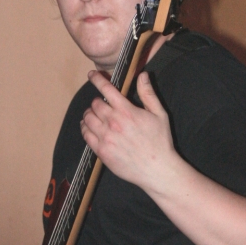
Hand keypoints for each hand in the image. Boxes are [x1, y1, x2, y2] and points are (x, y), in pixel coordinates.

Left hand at [81, 70, 175, 191]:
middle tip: (102, 105)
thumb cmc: (160, 141)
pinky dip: (85, 128)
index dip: (97, 79)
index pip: (106, 89)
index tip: (92, 75)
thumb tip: (142, 75)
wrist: (157, 169)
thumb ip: (148, 94)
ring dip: (89, 114)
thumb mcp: (159, 114)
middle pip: (94, 104)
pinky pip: (86, 135)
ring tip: (95, 116)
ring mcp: (105, 138)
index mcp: (127, 111)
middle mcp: (113, 123)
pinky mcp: (101, 151)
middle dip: (97, 102)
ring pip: (87, 118)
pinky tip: (90, 128)